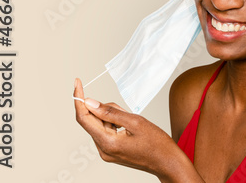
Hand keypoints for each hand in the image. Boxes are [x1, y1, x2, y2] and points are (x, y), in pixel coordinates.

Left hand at [73, 79, 200, 181]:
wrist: (167, 161)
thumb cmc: (157, 144)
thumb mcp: (136, 122)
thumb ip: (111, 112)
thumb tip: (90, 103)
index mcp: (107, 143)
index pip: (84, 118)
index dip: (79, 99)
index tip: (77, 84)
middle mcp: (102, 150)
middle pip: (93, 121)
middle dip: (104, 109)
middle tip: (124, 110)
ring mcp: (106, 152)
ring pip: (100, 125)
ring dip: (112, 117)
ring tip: (131, 121)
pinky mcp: (111, 152)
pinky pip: (106, 132)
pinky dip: (114, 124)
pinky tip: (128, 127)